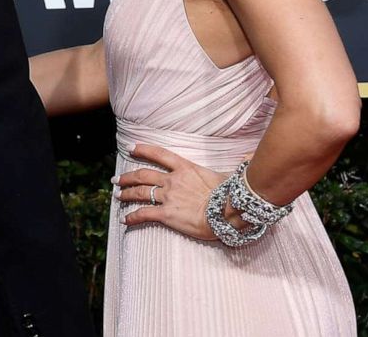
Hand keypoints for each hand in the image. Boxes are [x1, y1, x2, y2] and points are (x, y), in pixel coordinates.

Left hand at [114, 143, 244, 240]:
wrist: (226, 213)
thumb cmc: (230, 195)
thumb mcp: (230, 175)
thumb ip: (236, 165)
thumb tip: (250, 156)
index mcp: (186, 168)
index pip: (160, 154)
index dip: (144, 150)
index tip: (131, 147)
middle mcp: (173, 180)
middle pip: (143, 175)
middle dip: (127, 177)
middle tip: (117, 179)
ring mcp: (168, 197)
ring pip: (140, 193)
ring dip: (126, 194)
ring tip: (117, 196)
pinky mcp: (167, 215)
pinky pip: (144, 214)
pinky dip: (132, 217)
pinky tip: (125, 220)